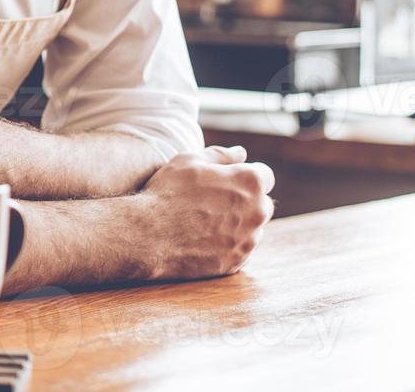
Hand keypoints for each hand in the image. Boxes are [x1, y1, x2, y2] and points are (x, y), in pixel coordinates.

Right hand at [138, 145, 274, 279]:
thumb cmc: (168, 192)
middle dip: (246, 201)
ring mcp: (248, 240)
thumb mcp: (189, 160)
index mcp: (250, 182)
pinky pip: (240, 250)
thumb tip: (241, 153)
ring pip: (252, 229)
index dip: (246, 175)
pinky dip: (227, 244)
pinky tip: (203, 239)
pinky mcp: (237, 262)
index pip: (265, 175)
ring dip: (238, 224)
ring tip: (205, 222)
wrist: (150, 235)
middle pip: (263, 204)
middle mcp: (257, 212)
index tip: (227, 180)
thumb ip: (221, 154)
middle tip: (214, 201)